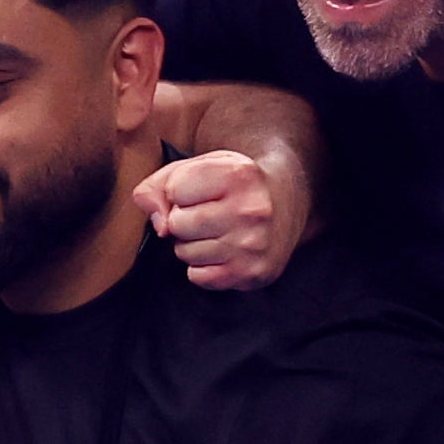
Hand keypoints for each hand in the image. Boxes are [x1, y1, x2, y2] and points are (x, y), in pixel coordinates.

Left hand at [137, 145, 302, 291]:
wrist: (285, 201)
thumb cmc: (231, 183)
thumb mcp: (197, 166)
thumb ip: (158, 186)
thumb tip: (159, 226)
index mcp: (238, 175)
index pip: (175, 190)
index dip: (178, 192)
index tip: (199, 190)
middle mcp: (252, 210)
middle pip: (177, 224)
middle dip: (181, 220)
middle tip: (207, 213)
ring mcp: (254, 245)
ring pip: (185, 253)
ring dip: (191, 244)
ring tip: (217, 230)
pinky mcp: (253, 273)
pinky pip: (198, 277)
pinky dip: (202, 266)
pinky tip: (223, 250)